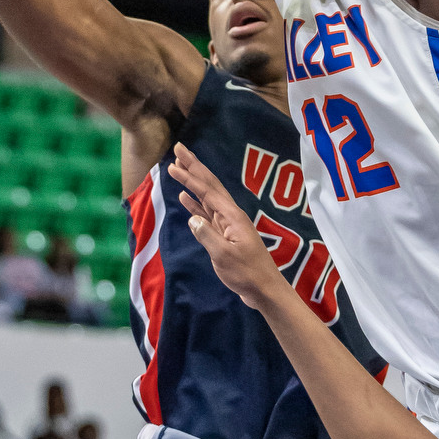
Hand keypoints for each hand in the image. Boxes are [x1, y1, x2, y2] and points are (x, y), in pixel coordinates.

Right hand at [169, 144, 281, 310]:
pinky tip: (185, 198)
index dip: (190, 175)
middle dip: (193, 167)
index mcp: (231, 216)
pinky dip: (195, 204)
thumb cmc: (246, 273)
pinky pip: (207, 213)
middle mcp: (230, 215)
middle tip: (178, 149)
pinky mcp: (224, 235)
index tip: (174, 162)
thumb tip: (192, 219)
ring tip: (179, 168)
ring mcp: (227, 224)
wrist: (263, 289)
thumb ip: (207, 236)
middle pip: (209, 185)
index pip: (207, 190)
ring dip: (193, 182)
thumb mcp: (224, 255)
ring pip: (207, 197)